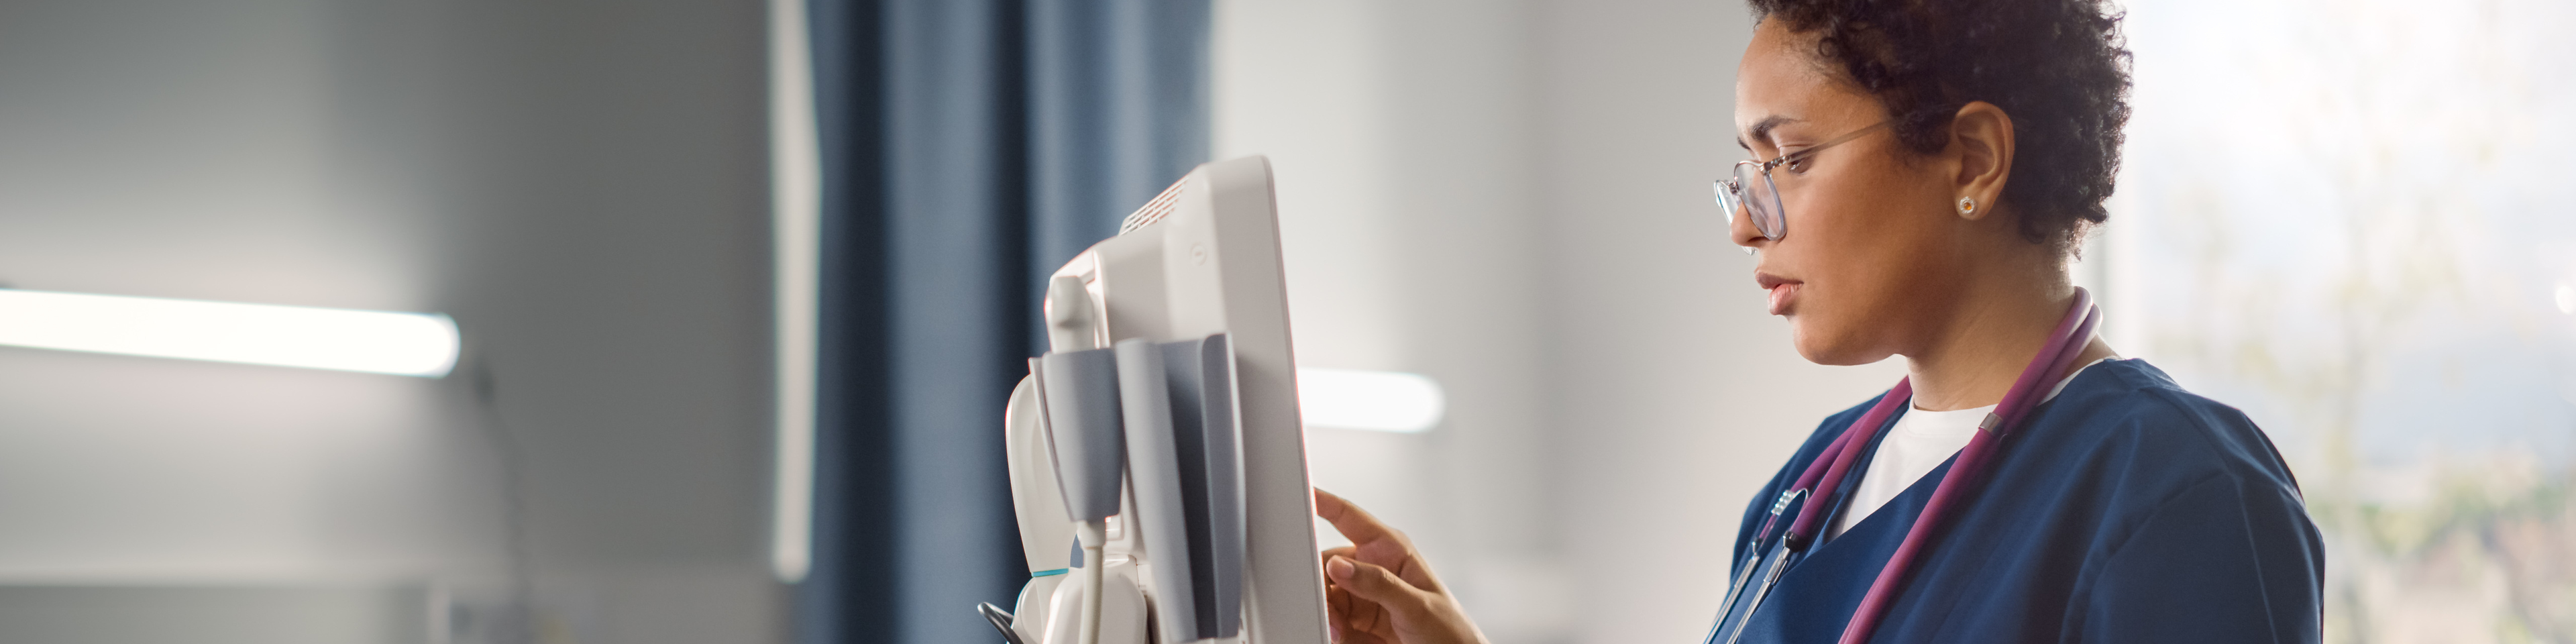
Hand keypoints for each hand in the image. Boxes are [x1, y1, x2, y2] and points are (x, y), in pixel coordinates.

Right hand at [1314, 489, 1489, 643]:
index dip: (1324, 503)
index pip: (1350, 518)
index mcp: (1390, 550)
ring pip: (1325, 593)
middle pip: (1328, 563)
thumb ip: (1378, 584)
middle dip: (1321, 581)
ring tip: (1338, 626)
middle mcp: (1372, 569)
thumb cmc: (1449, 631)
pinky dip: (1328, 626)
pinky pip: (1329, 618)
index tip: (1301, 496)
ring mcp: (1361, 597)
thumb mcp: (1417, 605)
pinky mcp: (1354, 622)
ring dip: (1325, 608)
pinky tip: (1338, 634)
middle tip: (1322, 600)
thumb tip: (1340, 566)